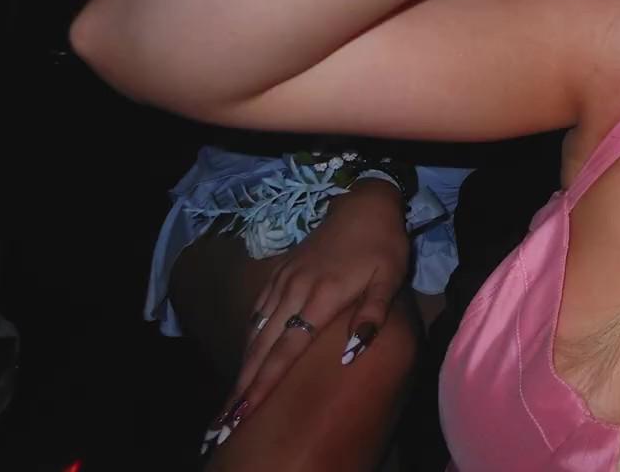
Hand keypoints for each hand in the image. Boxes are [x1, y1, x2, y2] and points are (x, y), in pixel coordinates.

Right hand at [218, 180, 409, 424]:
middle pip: (264, 344)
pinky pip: (259, 307)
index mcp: (322, 296)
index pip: (288, 349)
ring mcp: (284, 279)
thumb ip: (372, 315)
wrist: (364, 205)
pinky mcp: (281, 271)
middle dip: (246, 381)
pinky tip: (248, 351)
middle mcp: (295, 290)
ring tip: (235, 392)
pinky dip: (250, 333)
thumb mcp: (390, 278)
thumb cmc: (383, 245)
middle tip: (230, 414)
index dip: (266, 381)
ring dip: (245, 361)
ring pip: (257, 327)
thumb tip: (351, 353)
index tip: (247, 408)